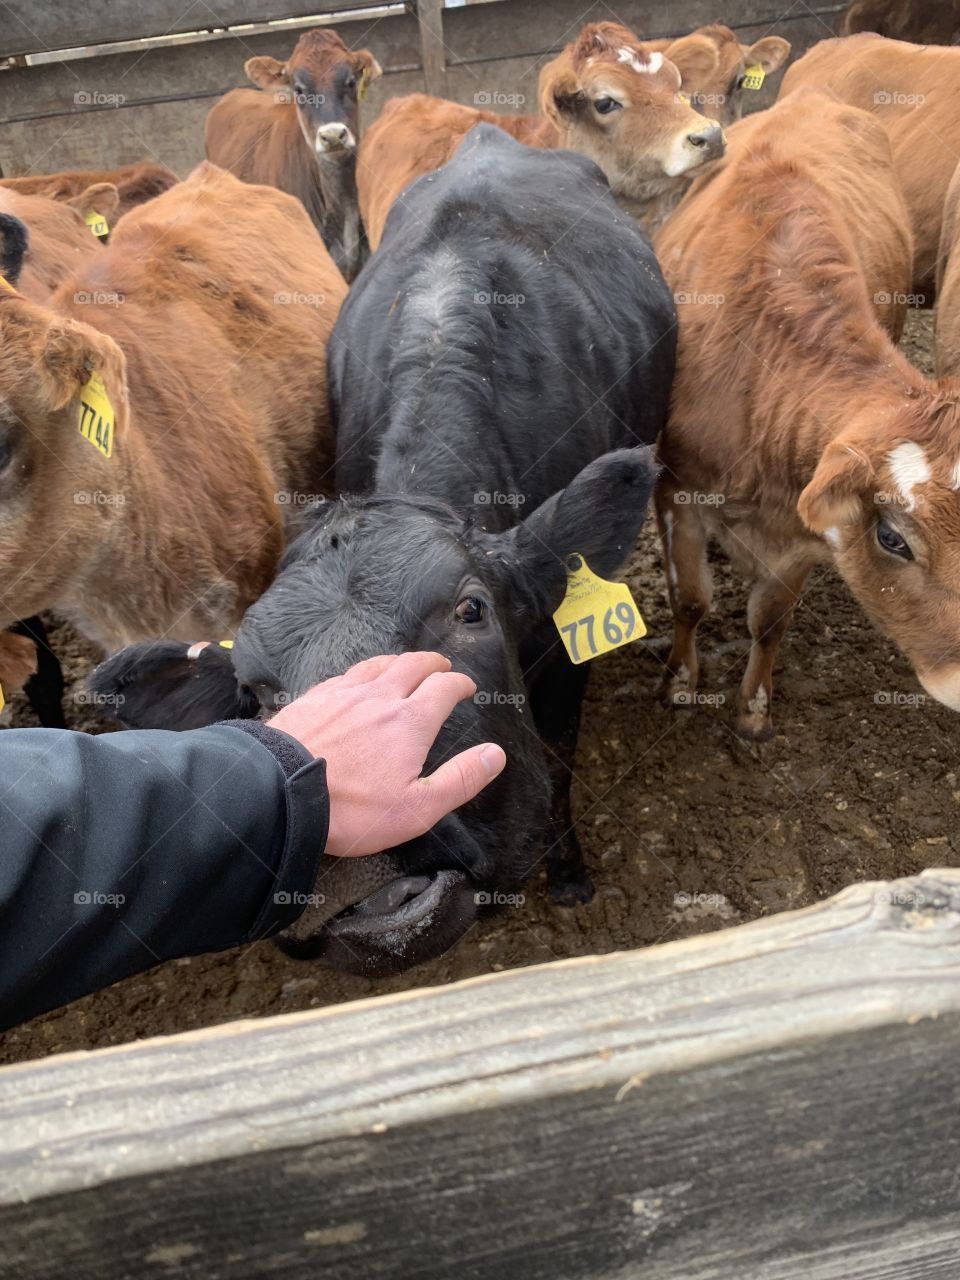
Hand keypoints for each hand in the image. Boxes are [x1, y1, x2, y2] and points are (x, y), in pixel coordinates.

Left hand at [268, 652, 505, 856]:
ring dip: (399, 661)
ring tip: (406, 665)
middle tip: (442, 667)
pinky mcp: (315, 697)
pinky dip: (364, 671)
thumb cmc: (352, 808)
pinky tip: (358, 680)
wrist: (279, 793)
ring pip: (379, 664)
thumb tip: (495, 754)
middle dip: (433, 663)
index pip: (444, 688)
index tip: (467, 687)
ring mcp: (344, 693)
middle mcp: (381, 696)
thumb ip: (460, 780)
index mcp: (411, 721)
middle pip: (413, 665)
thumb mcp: (417, 808)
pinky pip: (347, 673)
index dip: (460, 684)